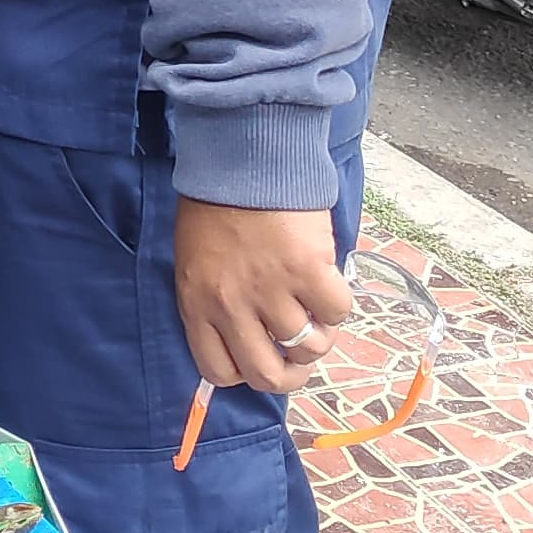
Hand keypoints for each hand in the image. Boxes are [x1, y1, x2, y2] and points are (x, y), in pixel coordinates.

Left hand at [173, 200, 357, 393]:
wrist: (243, 157)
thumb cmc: (215, 205)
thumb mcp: (195, 261)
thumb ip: (212, 302)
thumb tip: (246, 336)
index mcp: (197, 305)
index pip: (219, 371)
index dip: (245, 372)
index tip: (260, 357)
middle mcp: (232, 306)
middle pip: (267, 375)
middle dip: (290, 375)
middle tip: (301, 356)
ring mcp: (271, 291)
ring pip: (307, 347)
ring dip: (319, 336)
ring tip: (317, 313)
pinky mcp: (308, 270)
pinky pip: (336, 313)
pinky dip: (337, 306)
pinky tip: (329, 286)